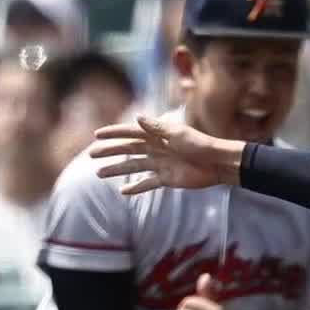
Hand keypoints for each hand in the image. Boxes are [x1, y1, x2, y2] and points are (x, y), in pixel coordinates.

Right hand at [91, 115, 244, 193]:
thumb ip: (156, 127)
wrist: (217, 163)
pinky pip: (147, 184)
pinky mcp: (167, 179)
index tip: (96, 135)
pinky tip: (122, 191)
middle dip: (110, 152)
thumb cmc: (200, 144)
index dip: (114, 133)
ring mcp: (160, 164)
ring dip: (117, 169)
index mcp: (157, 135)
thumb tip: (136, 118)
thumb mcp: (177, 134)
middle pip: (128, 150)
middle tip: (92, 155)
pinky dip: (136, 187)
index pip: (130, 133)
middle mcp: (156, 148)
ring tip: (100, 174)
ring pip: (134, 167)